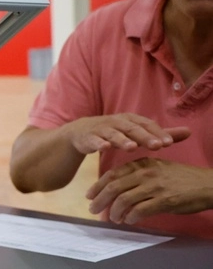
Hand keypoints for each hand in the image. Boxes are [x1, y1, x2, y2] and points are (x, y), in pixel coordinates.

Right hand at [63, 114, 189, 155]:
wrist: (80, 133)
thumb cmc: (113, 133)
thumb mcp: (137, 132)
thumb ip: (161, 134)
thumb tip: (189, 132)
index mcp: (130, 120)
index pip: (147, 125)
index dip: (157, 133)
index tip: (169, 143)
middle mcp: (116, 122)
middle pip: (132, 128)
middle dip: (144, 137)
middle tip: (157, 146)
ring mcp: (101, 129)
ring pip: (113, 133)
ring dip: (122, 140)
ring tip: (132, 147)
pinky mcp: (88, 137)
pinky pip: (93, 140)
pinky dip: (98, 143)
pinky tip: (104, 148)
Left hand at [87, 158, 212, 223]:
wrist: (209, 184)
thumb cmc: (183, 179)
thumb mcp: (159, 170)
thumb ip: (139, 177)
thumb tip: (120, 191)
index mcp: (143, 164)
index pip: (113, 174)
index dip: (98, 185)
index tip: (89, 195)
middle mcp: (146, 173)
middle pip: (114, 187)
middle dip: (100, 200)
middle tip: (92, 209)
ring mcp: (155, 186)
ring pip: (124, 199)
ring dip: (114, 211)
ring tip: (113, 218)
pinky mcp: (165, 200)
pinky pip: (140, 210)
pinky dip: (131, 216)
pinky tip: (129, 220)